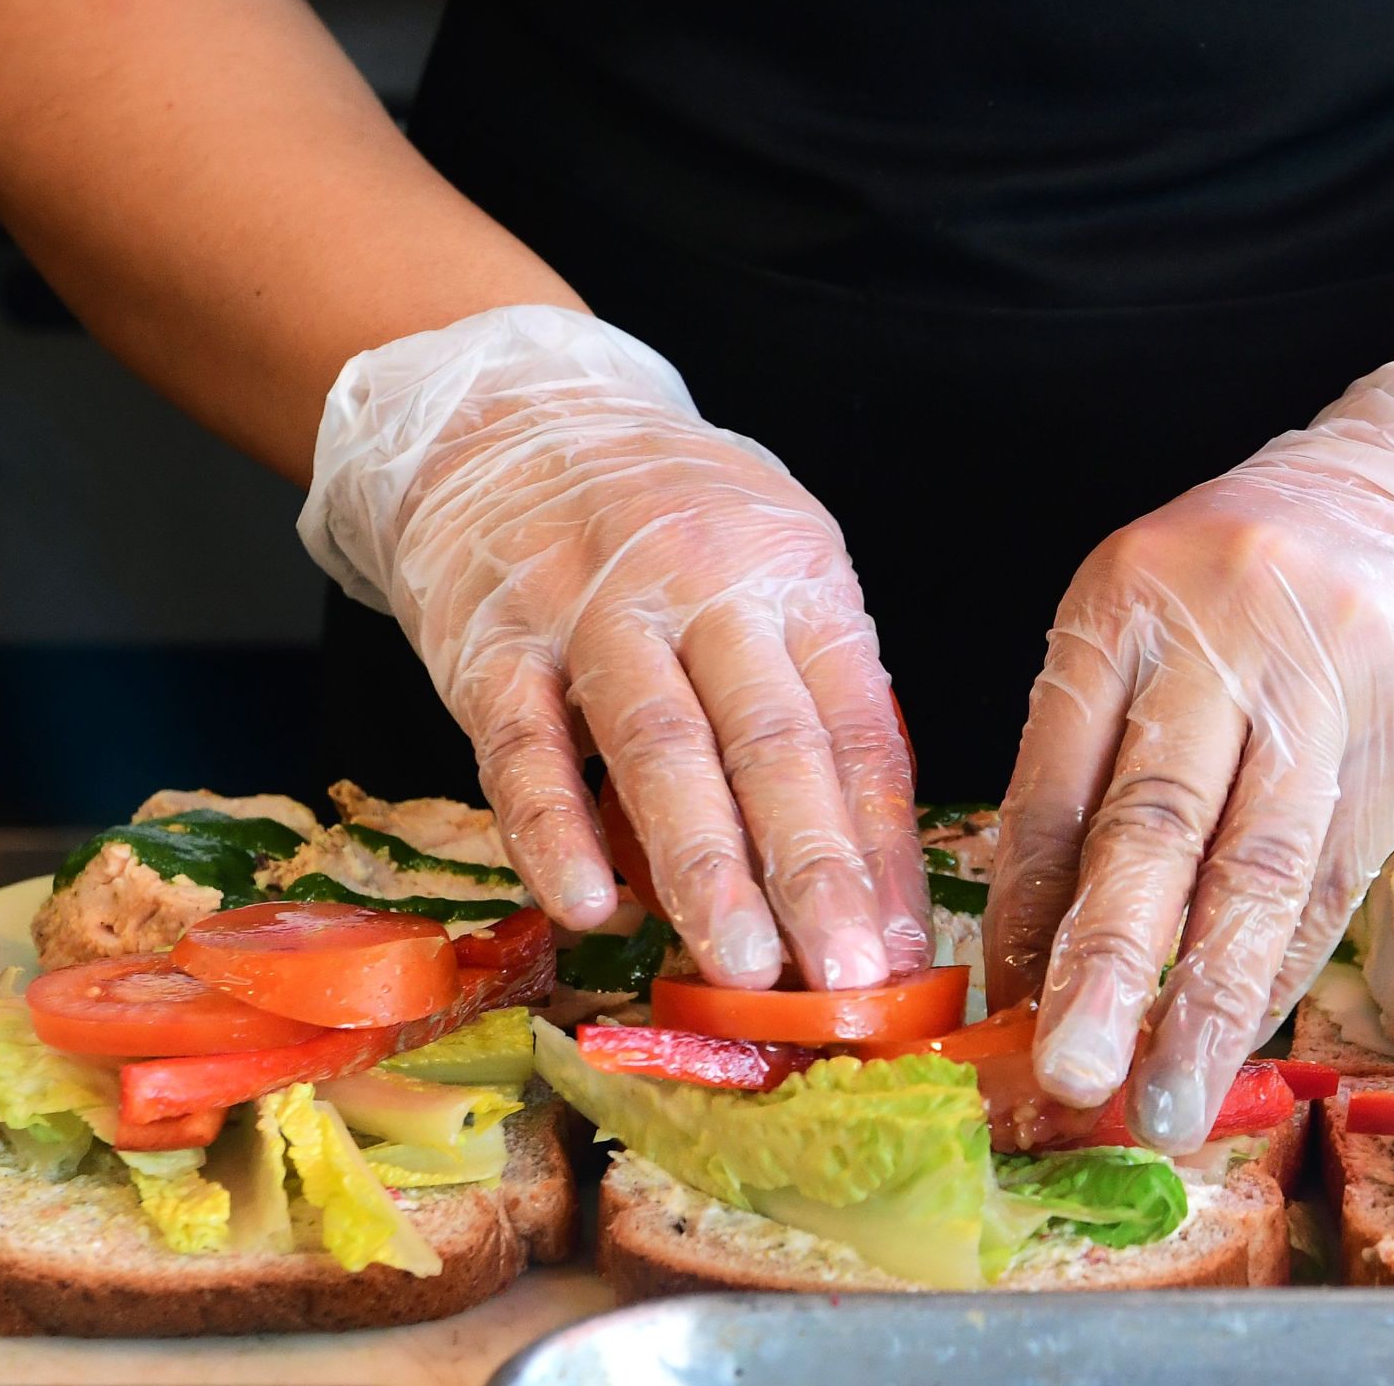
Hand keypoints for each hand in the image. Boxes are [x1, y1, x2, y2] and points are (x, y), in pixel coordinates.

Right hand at [302, 305, 928, 989]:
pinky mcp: (492, 638)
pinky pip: (524, 748)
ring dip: (705, 869)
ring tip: (742, 968)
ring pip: (659, 749)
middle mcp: (706, 583)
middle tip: (844, 980)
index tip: (902, 951)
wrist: (510, 412)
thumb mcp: (773, 569)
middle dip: (814, 872)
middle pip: (772, 742)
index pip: (855, 729)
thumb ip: (813, 701)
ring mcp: (594, 608)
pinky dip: (557, 833)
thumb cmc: (668, 519)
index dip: (882, 848)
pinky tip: (590, 908)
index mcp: (797, 576)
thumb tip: (868, 876)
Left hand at [983, 361, 1393, 1151]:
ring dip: (1205, 1002)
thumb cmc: (1256, 589)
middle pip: (1152, 823)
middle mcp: (1220, 635)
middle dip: (1104, 965)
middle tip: (1068, 1075)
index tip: (997, 1017)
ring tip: (1165, 1103)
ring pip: (1255, 868)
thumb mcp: (1150, 624)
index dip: (1023, 911)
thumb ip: (1094, 758)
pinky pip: (1334, 876)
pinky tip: (1243, 1039)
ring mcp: (1325, 682)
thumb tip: (1030, 949)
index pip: (1057, 779)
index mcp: (1121, 603)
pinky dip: (1282, 968)